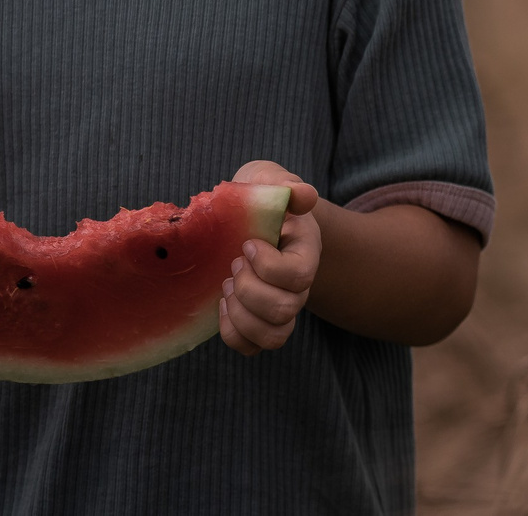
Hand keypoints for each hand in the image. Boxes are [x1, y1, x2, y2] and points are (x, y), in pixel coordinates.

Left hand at [218, 161, 320, 354]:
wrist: (254, 219)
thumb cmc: (260, 197)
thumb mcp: (268, 180)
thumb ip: (283, 184)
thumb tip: (303, 195)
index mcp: (305, 251)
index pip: (299, 275)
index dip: (269, 265)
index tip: (248, 243)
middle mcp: (298, 286)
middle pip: (285, 309)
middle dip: (249, 289)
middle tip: (234, 263)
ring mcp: (280, 307)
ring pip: (273, 335)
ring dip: (241, 314)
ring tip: (226, 287)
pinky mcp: (258, 322)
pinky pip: (252, 346)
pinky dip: (232, 333)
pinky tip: (222, 306)